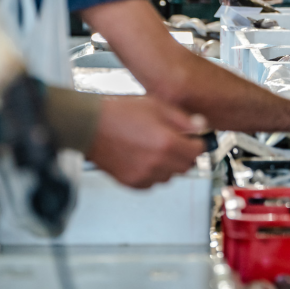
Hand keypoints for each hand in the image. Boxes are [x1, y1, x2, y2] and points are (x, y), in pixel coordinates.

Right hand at [87, 96, 206, 188]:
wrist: (89, 126)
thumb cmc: (118, 113)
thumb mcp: (156, 105)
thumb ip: (182, 118)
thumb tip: (199, 126)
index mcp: (167, 142)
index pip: (198, 151)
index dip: (198, 144)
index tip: (195, 140)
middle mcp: (158, 162)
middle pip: (186, 166)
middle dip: (185, 154)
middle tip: (175, 142)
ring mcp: (144, 175)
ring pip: (170, 177)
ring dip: (169, 165)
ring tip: (155, 148)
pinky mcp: (132, 182)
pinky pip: (152, 183)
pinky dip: (153, 173)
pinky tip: (144, 158)